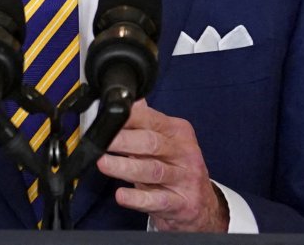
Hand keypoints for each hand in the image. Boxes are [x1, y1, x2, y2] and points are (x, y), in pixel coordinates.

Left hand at [96, 100, 229, 231]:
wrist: (202, 206)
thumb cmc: (176, 169)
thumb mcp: (165, 141)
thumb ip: (146, 121)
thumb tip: (128, 98)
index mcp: (179, 132)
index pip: (152, 120)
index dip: (128, 118)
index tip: (107, 118)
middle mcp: (184, 153)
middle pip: (152, 143)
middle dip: (123, 141)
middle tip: (101, 140)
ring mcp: (185, 179)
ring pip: (152, 170)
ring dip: (125, 167)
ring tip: (102, 163)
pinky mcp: (182, 204)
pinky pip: (157, 200)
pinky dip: (138, 198)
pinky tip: (121, 195)